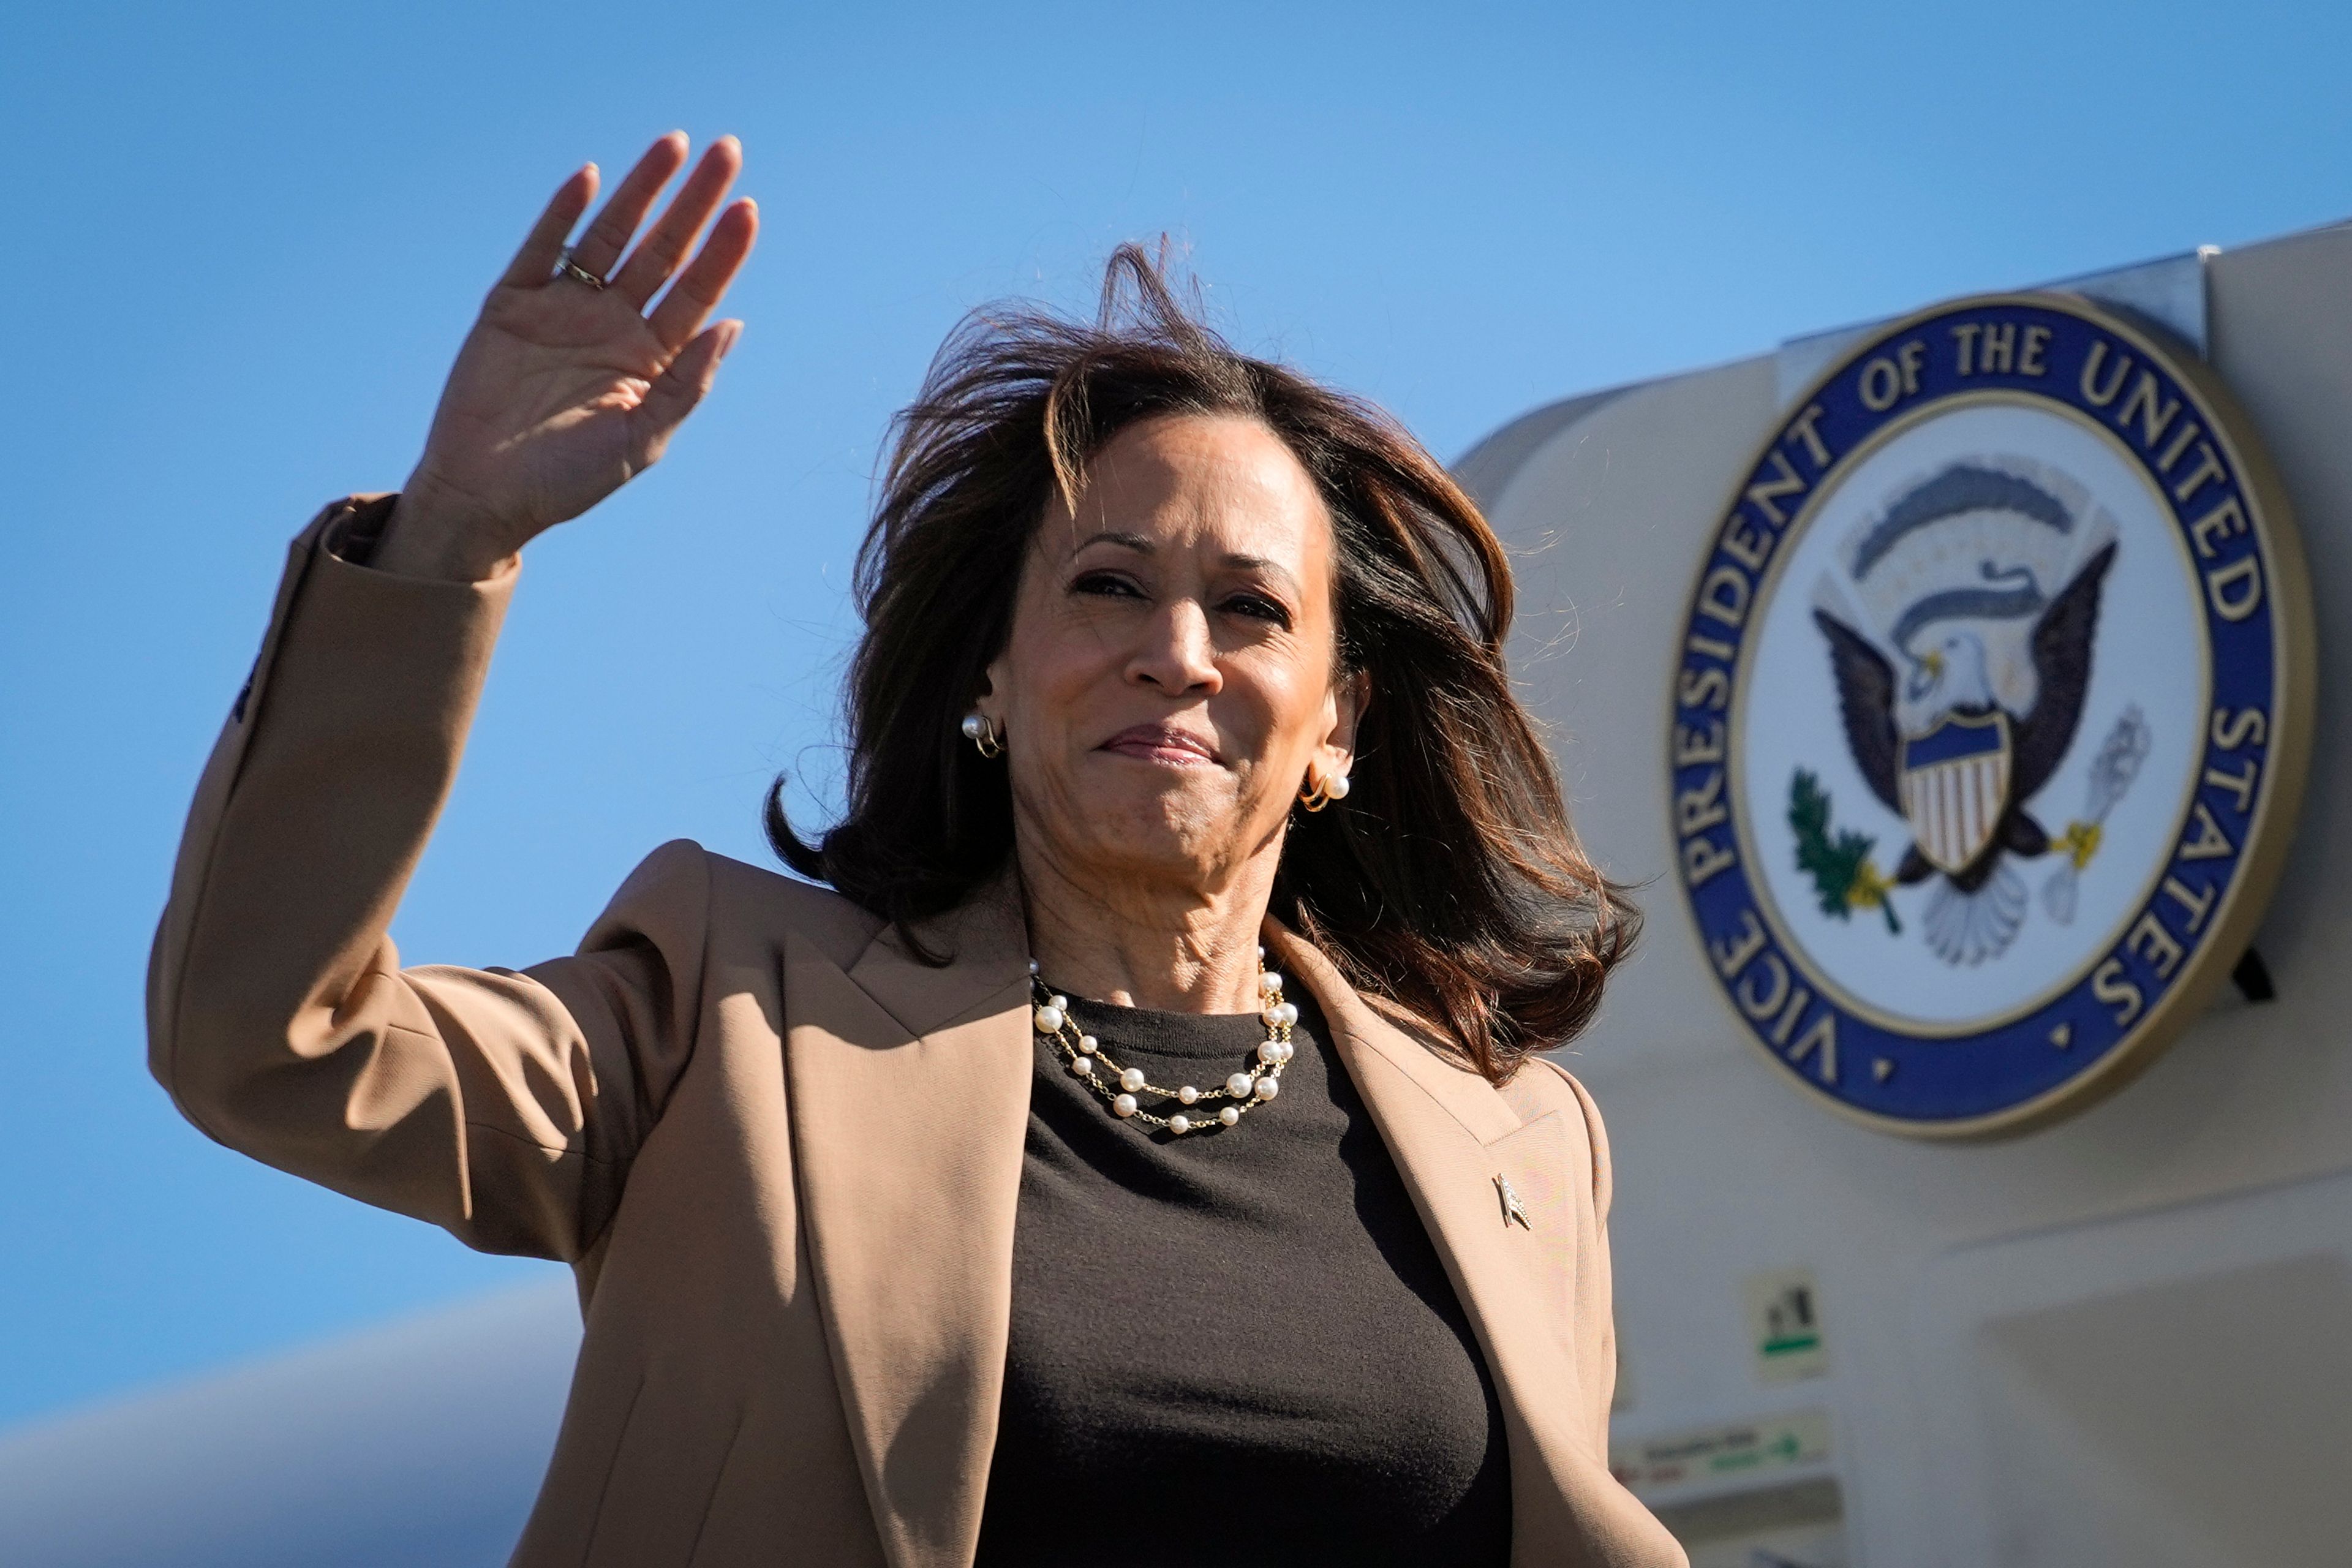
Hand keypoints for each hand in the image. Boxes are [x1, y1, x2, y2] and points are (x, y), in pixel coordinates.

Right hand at [378, 133, 757, 578]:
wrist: (486, 496)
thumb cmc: (569, 481)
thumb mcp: (642, 440)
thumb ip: (687, 384)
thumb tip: (734, 325)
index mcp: (651, 356)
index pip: (698, 290)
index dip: (723, 250)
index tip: (748, 209)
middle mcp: (613, 323)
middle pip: (663, 248)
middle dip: (693, 200)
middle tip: (726, 151)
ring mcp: (563, 308)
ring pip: (609, 235)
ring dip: (639, 190)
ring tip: (672, 145)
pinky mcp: (512, 304)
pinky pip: (541, 249)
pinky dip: (562, 214)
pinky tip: (589, 179)